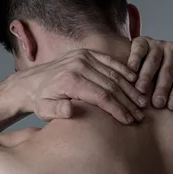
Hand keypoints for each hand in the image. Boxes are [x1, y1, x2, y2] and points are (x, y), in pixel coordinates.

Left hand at [13, 48, 146, 123]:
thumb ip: (56, 111)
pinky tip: (135, 82)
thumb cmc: (40, 101)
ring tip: (142, 102)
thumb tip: (69, 110)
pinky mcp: (86, 53)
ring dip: (129, 88)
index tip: (129, 120)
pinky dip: (124, 71)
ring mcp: (83, 56)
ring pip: (113, 73)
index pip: (101, 95)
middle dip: (128, 101)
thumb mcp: (44, 110)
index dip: (118, 109)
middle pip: (111, 84)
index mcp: (70, 80)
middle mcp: (78, 65)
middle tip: (141, 114)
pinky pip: (110, 61)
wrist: (30, 82)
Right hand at [126, 36, 172, 109]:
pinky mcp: (141, 41)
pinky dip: (135, 60)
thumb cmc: (168, 80)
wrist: (146, 62)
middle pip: (169, 68)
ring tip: (141, 92)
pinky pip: (139, 49)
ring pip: (153, 60)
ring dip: (147, 76)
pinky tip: (131, 72)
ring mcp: (157, 44)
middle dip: (163, 87)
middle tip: (157, 104)